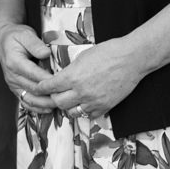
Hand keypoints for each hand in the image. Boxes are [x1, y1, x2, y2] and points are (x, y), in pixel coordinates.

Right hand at [0, 21, 58, 112]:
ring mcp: (12, 84)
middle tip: (66, 97)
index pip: (34, 74)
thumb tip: (46, 53)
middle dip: (50, 95)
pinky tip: (48, 109)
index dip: (49, 80)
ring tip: (59, 105)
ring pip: (29, 99)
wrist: (4, 40)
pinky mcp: (15, 89)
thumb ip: (35, 44)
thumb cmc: (17, 36)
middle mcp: (12, 76)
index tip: (63, 83)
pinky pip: (26, 101)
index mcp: (14, 62)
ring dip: (44, 104)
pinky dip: (37, 107)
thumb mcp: (26, 34)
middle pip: (33, 90)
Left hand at [32, 35, 146, 118]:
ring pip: (72, 112)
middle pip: (58, 102)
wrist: (130, 59)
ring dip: (68, 106)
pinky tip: (84, 104)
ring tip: (70, 100)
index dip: (41, 88)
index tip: (38, 88)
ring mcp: (93, 102)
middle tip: (55, 93)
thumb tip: (62, 76)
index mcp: (72, 76)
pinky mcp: (104, 107)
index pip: (49, 87)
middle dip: (54, 97)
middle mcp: (81, 92)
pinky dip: (84, 111)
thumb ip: (70, 69)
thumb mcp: (82, 56)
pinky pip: (88, 116)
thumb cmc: (108, 52)